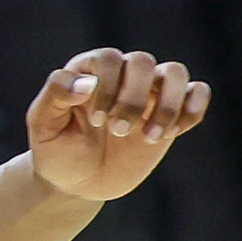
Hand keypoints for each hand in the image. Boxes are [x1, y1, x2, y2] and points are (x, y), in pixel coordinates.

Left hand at [27, 48, 209, 202]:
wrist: (77, 182)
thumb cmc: (56, 150)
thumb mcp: (43, 126)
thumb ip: (55, 96)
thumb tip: (87, 82)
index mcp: (89, 71)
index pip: (108, 58)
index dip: (107, 87)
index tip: (97, 120)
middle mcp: (122, 74)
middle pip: (143, 62)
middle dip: (134, 98)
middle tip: (118, 132)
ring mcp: (150, 91)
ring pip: (175, 72)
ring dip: (168, 105)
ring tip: (150, 138)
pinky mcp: (170, 111)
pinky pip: (198, 92)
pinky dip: (193, 108)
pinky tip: (172, 133)